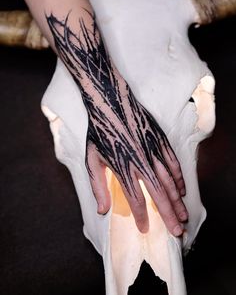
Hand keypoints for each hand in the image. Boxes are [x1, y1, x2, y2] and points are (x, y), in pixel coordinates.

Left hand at [85, 74, 187, 235]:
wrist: (110, 102)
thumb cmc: (99, 131)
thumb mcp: (91, 159)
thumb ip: (97, 186)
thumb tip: (102, 210)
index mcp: (122, 167)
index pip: (135, 199)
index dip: (141, 216)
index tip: (145, 229)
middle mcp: (140, 161)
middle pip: (158, 194)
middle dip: (168, 215)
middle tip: (177, 231)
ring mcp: (152, 150)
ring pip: (168, 181)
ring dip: (176, 200)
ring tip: (183, 215)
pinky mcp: (159, 139)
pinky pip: (173, 162)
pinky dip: (178, 178)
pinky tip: (181, 189)